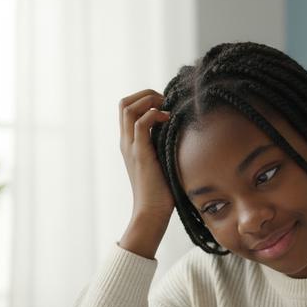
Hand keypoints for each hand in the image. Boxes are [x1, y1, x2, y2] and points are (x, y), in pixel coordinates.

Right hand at [118, 89, 173, 220]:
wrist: (152, 212)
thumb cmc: (162, 190)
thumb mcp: (162, 161)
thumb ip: (164, 145)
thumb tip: (182, 132)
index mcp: (130, 142)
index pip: (126, 108)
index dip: (144, 99)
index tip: (165, 105)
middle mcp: (126, 141)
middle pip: (124, 103)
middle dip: (146, 95)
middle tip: (166, 103)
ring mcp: (131, 147)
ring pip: (128, 108)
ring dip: (149, 101)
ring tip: (166, 109)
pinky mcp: (140, 154)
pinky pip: (140, 124)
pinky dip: (154, 115)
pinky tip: (169, 120)